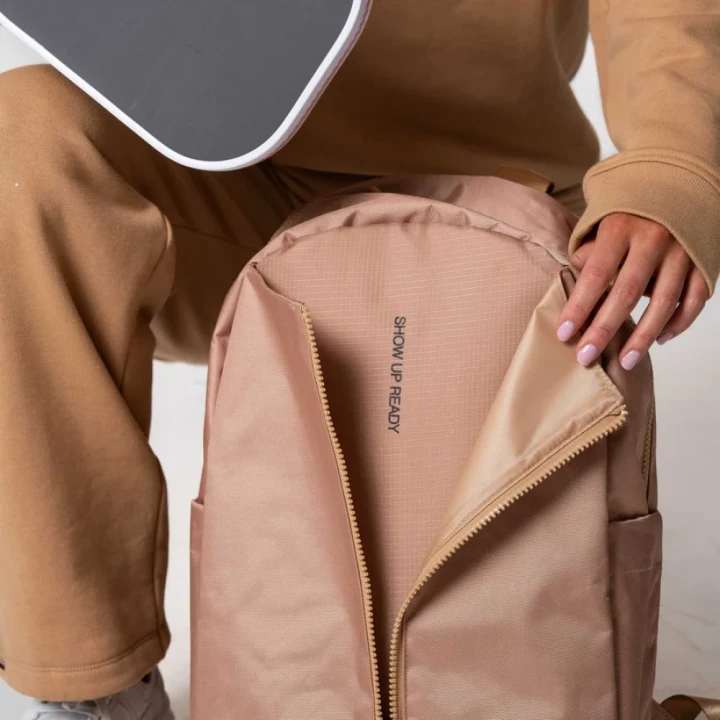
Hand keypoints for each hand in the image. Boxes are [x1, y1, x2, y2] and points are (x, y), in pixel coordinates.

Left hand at [556, 213, 708, 369]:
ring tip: (625, 361)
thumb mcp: (602, 217)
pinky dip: (679, 323)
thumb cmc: (631, 205)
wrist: (681, 175)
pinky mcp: (704, 260)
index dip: (579, 307)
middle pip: (626, 294)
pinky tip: (661, 339)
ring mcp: (683, 250)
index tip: (564, 333)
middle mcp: (654, 238)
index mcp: (621, 227)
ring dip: (643, 337)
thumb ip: (589, 249)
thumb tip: (578, 282)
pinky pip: (694, 300)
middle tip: (585, 356)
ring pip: (664, 303)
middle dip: (604, 330)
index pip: (595, 274)